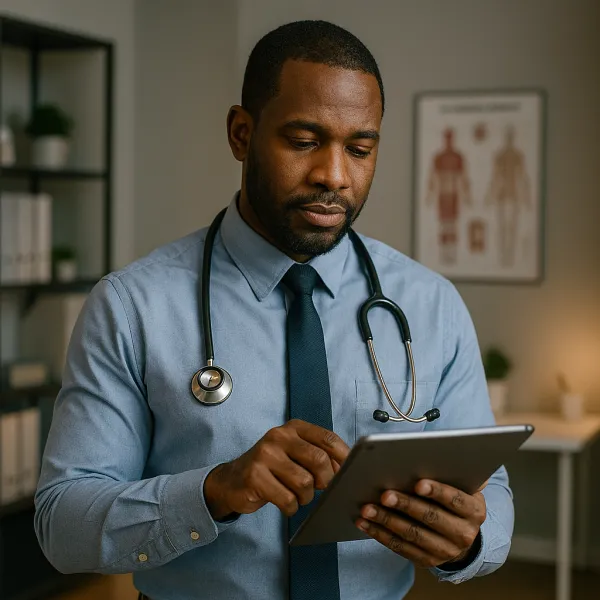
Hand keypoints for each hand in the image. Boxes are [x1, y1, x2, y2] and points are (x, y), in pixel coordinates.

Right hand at [204, 419, 348, 520]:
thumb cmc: (272, 468)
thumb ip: (318, 455)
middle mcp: (279, 436)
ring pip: (304, 482)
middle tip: (319, 488)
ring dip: (306, 497)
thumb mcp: (295, 453)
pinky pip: (287, 499)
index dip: (343, 459)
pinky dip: (291, 507)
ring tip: (298, 496)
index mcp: (293, 428)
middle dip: (326, 481)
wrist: (232, 480)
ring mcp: (265, 455)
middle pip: (319, 460)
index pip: (328, 439)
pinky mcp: (255, 476)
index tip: (347, 473)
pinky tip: (285, 503)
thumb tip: (347, 469)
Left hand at [356, 479, 487, 568]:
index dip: (437, 492)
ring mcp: (445, 551)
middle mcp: (463, 534)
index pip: (455, 500)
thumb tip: (445, 453)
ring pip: (413, 534)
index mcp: (474, 511)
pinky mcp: (427, 560)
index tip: (418, 483)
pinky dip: (381, 535)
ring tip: (367, 508)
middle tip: (384, 494)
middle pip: (431, 518)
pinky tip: (366, 523)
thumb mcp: (463, 486)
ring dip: (387, 520)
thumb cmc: (455, 499)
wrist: (460, 536)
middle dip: (406, 505)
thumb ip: (455, 472)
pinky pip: (401, 548)